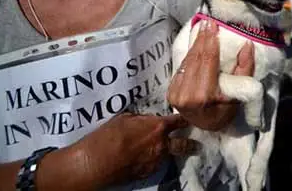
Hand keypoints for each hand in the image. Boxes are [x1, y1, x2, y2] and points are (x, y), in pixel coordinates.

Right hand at [66, 113, 195, 188]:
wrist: (97, 162)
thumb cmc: (108, 136)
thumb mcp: (125, 118)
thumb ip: (142, 119)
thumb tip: (148, 120)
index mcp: (157, 127)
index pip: (178, 121)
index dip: (185, 119)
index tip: (190, 118)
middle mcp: (162, 145)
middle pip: (184, 144)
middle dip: (190, 143)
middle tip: (194, 143)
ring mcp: (156, 161)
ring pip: (169, 155)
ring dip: (168, 152)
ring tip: (164, 149)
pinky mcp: (148, 174)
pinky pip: (156, 164)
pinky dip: (154, 160)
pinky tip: (145, 158)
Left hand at [167, 20, 254, 130]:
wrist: (204, 127)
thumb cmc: (224, 113)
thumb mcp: (238, 96)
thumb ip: (244, 70)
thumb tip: (247, 45)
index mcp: (202, 96)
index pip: (207, 62)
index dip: (210, 42)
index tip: (213, 25)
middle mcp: (185, 94)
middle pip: (196, 58)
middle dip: (202, 39)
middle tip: (208, 22)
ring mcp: (175, 92)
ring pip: (187, 61)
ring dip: (195, 44)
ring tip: (203, 29)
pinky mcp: (170, 90)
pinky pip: (182, 67)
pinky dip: (190, 54)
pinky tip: (196, 43)